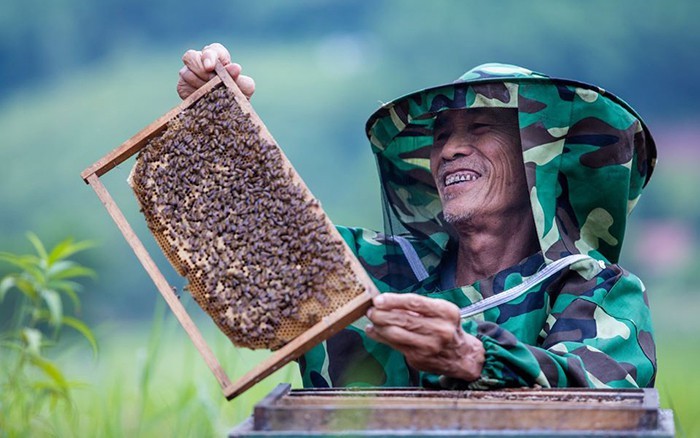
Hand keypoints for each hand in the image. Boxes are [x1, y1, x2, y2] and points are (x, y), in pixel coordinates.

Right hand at [177, 43, 255, 99]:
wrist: (229, 111)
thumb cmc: (239, 94)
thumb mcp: (245, 87)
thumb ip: (241, 78)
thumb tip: (235, 68)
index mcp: (217, 57)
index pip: (210, 50)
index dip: (209, 57)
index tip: (210, 67)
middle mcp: (200, 61)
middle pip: (191, 57)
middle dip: (201, 71)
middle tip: (211, 83)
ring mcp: (189, 72)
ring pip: (186, 73)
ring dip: (199, 85)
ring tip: (211, 94)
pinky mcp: (182, 86)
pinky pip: (183, 87)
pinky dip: (193, 93)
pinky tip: (202, 99)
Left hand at [366, 293, 484, 381]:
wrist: (461, 356)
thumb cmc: (446, 328)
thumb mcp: (440, 312)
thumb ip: (417, 307)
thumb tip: (387, 301)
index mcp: (445, 312)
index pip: (415, 303)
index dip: (394, 300)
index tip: (379, 299)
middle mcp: (439, 329)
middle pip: (404, 319)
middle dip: (382, 313)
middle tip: (370, 309)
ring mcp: (429, 346)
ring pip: (396, 334)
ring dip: (379, 326)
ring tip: (371, 319)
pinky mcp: (419, 359)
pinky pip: (394, 346)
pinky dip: (380, 337)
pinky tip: (373, 331)